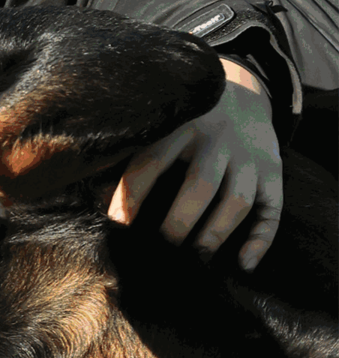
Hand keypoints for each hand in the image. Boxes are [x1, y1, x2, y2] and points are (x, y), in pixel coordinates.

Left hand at [108, 59, 281, 270]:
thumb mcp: (157, 121)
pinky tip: (243, 266)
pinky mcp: (273, 171)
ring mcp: (248, 156)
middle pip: (198, 185)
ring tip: (193, 262)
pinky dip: (260, 240)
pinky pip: (271, 209)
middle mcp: (216, 139)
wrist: (243, 91)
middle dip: (178, 223)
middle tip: (160, 252)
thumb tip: (85, 189)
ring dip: (214, 235)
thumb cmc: (182, 120)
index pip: (150, 162)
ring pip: (235, 200)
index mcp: (176, 125)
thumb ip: (127, 149)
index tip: (117, 227)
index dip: (131, 196)